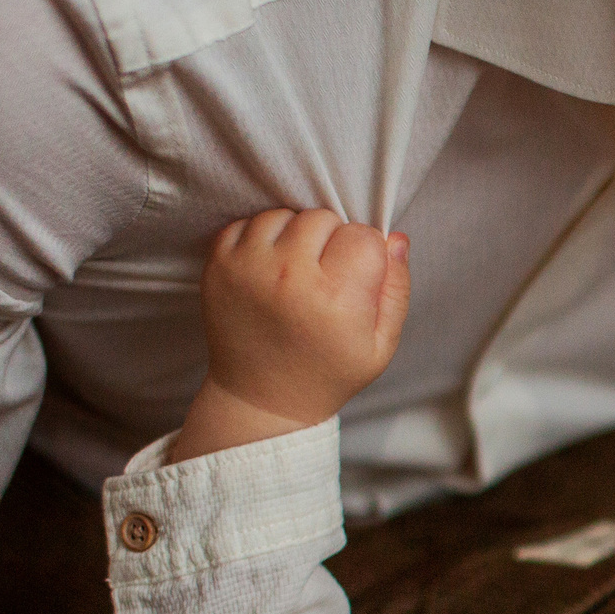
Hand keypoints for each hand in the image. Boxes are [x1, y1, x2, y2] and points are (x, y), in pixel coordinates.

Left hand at [174, 209, 409, 461]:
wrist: (261, 398)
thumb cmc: (327, 372)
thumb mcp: (380, 345)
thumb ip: (395, 289)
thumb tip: (395, 238)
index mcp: (336, 299)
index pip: (364, 236)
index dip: (367, 253)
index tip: (358, 277)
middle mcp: (289, 276)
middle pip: (323, 218)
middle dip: (332, 240)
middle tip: (326, 275)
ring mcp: (248, 268)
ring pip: (285, 215)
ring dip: (295, 235)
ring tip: (296, 270)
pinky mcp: (218, 265)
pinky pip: (248, 222)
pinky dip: (262, 238)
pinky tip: (270, 269)